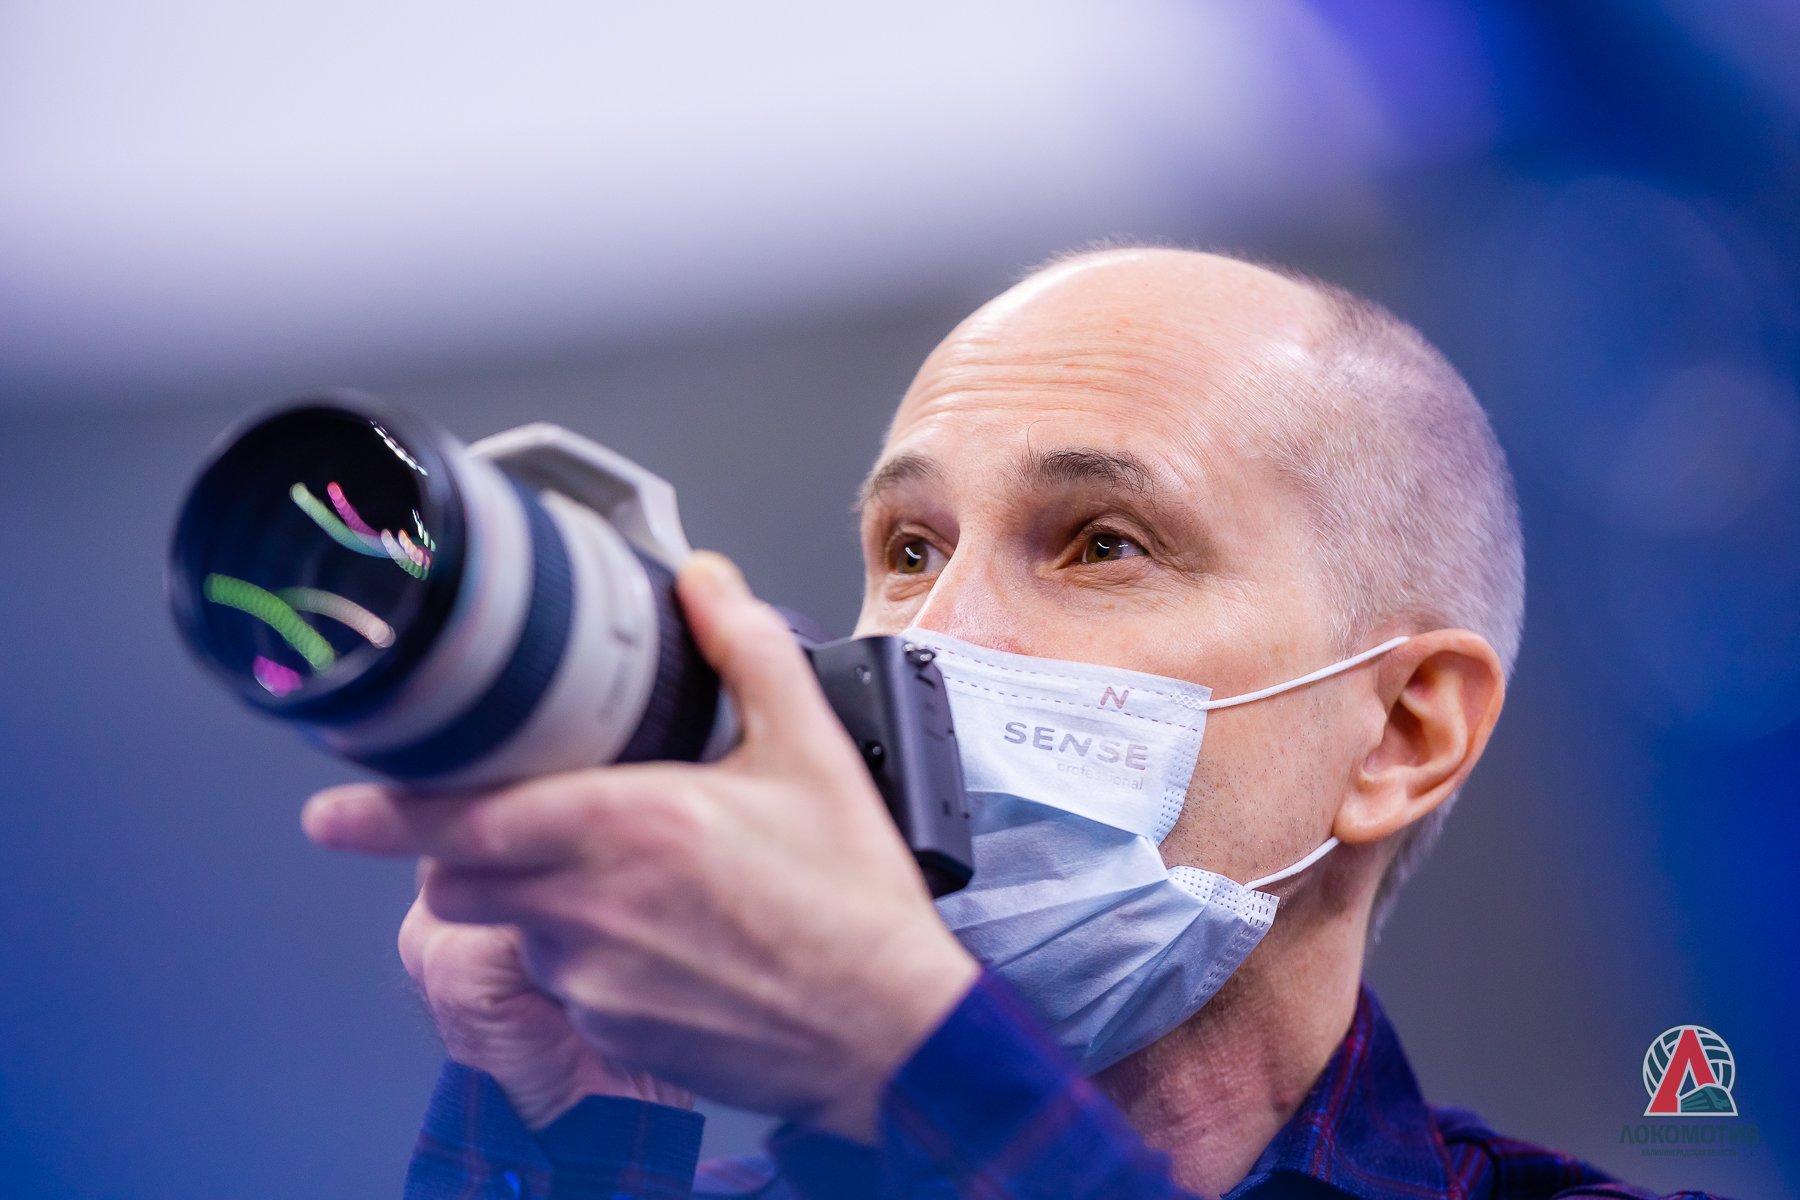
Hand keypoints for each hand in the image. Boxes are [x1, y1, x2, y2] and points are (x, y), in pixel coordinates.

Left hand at [303, 551, 978, 1139]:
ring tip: (612, 882)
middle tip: (499, 828)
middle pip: (457, 881)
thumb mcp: (813, 752)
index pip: (460, 821)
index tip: (333, 809)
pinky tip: (655, 938)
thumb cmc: (850, 901)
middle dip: (458, 852)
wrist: (885, 1029)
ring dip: (528, 901)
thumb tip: (705, 582)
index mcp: (628, 823)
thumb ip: (746, 651)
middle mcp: (592, 904)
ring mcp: (594, 977)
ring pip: (508, 931)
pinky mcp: (611, 1031)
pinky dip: (581, 956)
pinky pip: (559, 985)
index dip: (382, 815)